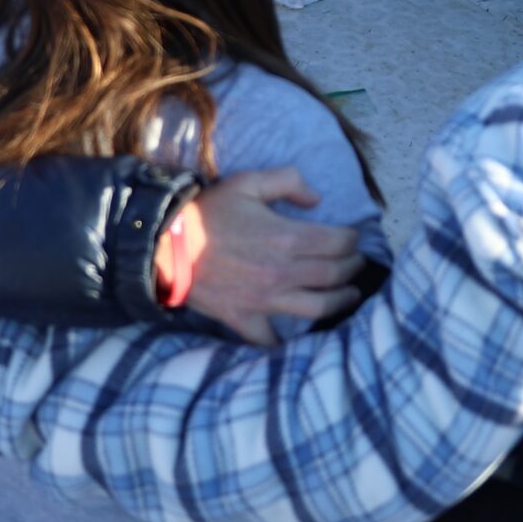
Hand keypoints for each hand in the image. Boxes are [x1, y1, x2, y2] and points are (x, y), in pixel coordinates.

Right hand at [181, 166, 366, 344]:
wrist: (165, 248)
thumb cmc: (208, 213)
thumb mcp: (248, 182)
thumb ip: (288, 181)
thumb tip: (316, 199)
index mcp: (287, 238)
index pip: (340, 243)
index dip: (353, 240)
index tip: (353, 239)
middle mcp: (283, 273)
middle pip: (335, 275)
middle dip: (353, 268)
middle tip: (356, 264)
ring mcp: (266, 301)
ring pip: (318, 308)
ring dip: (340, 302)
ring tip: (348, 296)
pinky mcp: (246, 319)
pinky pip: (272, 339)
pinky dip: (285, 340)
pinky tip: (296, 335)